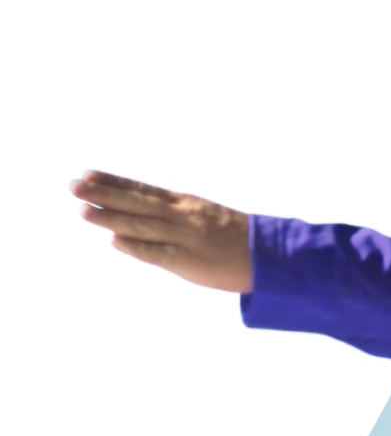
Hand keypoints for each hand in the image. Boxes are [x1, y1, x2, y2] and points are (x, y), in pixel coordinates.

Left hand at [71, 171, 253, 292]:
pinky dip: (138, 247)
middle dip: (103, 194)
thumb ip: (175, 216)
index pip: (143, 189)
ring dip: (111, 217)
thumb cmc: (239, 240)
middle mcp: (184, 217)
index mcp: (187, 204)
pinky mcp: (192, 262)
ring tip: (82, 210)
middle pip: (136, 203)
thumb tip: (142, 220)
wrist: (272, 256)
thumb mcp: (207, 217)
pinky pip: (160, 253)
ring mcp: (187, 238)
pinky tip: (114, 240)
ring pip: (142, 225)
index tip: (87, 173)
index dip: (114, 181)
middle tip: (73, 185)